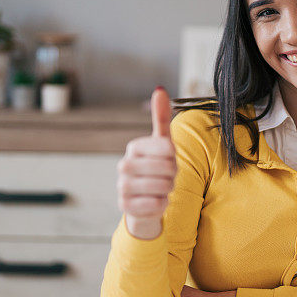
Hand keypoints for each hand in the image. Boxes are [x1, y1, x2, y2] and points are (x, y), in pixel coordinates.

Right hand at [117, 86, 176, 238]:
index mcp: (134, 147)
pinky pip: (155, 205)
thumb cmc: (157, 170)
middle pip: (167, 168)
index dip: (174, 157)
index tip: (168, 161)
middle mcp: (124, 165)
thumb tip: (159, 89)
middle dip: (172, 175)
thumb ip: (161, 118)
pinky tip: (155, 202)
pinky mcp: (125, 206)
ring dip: (168, 190)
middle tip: (166, 178)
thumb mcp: (162, 144)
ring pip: (162, 186)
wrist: (146, 202)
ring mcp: (122, 186)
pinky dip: (161, 204)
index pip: (168, 148)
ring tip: (161, 189)